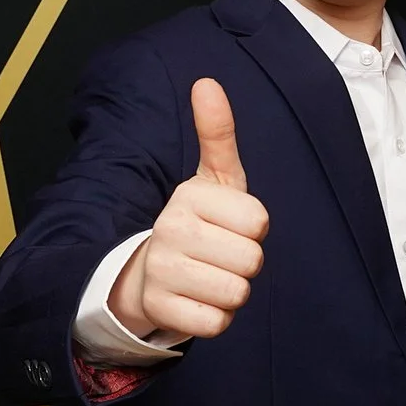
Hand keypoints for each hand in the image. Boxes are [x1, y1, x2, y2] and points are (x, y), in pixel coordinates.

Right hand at [108, 78, 270, 339]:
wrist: (146, 274)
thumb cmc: (196, 222)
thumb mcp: (212, 179)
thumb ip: (216, 133)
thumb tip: (207, 82)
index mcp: (189, 195)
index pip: (259, 221)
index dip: (252, 229)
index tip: (228, 226)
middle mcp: (170, 229)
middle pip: (252, 260)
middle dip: (244, 263)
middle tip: (217, 255)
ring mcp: (162, 271)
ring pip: (237, 293)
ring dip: (231, 292)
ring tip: (208, 277)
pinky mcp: (159, 309)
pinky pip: (218, 323)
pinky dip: (215, 318)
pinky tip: (197, 301)